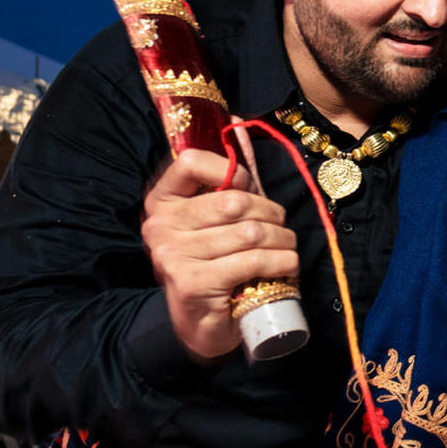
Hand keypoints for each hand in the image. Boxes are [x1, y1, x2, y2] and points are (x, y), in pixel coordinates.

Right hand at [142, 149, 297, 361]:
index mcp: (162, 201)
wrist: (202, 324)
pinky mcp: (192, 282)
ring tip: (287, 251)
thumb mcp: (222, 216)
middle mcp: (159, 225)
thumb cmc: (218, 262)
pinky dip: (281, 263)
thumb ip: (229, 175)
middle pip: (234, 201)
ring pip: (250, 232)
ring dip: (283, 242)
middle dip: (272, 215)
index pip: (191, 161)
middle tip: (281, 230)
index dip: (232, 172)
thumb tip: (236, 123)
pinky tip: (286, 268)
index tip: (249, 189)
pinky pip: (252, 260)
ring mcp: (172, 255)